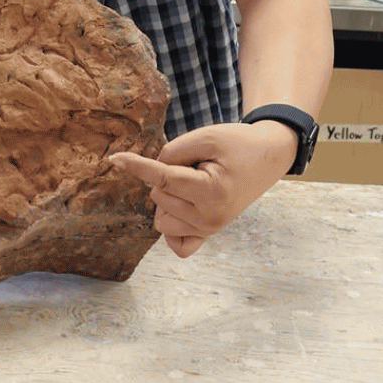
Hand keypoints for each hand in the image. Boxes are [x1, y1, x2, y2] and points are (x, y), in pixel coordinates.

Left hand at [109, 120, 298, 256]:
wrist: (267, 157)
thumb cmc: (238, 144)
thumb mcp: (207, 136)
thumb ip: (174, 152)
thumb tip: (153, 171)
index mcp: (211, 191)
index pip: (163, 179)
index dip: (137, 166)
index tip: (114, 159)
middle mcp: (210, 217)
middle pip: (159, 196)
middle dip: (168, 174)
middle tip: (196, 164)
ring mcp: (210, 229)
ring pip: (161, 218)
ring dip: (168, 197)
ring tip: (195, 181)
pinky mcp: (209, 234)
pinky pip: (178, 245)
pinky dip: (172, 229)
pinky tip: (179, 209)